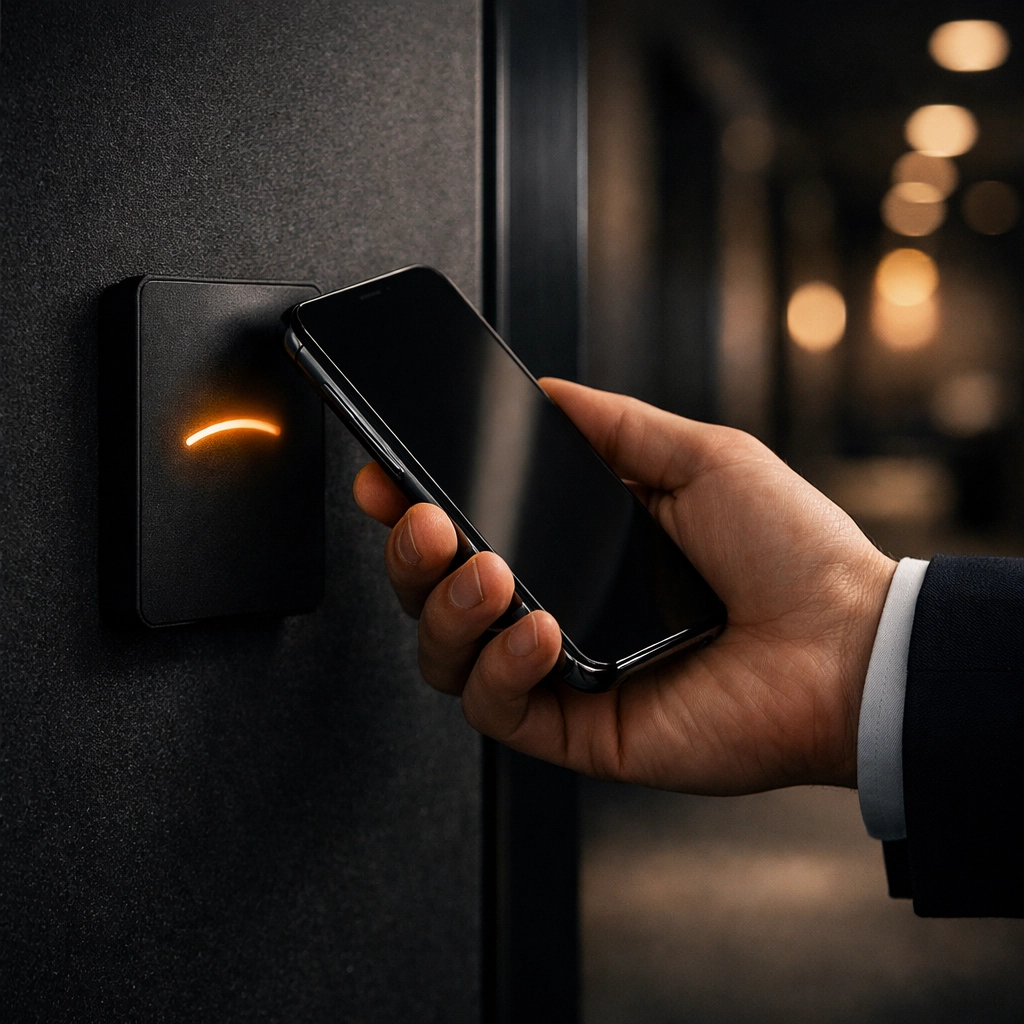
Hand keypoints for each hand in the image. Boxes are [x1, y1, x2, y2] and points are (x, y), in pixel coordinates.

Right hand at [353, 378, 895, 794]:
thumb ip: (613, 425)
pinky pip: (499, 706)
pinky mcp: (577, 729)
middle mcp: (557, 610)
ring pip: (448, 653)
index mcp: (578, 550)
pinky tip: (541, 629)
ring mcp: (561, 673)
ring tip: (490, 570)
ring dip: (447, 606)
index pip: (470, 530)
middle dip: (409, 553)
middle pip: (439, 593)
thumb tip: (544, 391)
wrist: (847, 640)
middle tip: (419, 516)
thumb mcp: (698, 457)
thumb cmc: (790, 551)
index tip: (386, 475)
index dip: (415, 506)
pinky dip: (503, 664)